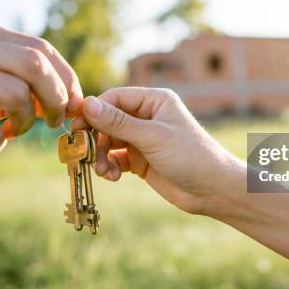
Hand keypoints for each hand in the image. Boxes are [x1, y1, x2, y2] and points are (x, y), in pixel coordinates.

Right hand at [71, 87, 238, 214]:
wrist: (213, 190)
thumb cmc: (191, 156)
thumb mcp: (152, 137)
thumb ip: (118, 122)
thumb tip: (87, 104)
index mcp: (155, 101)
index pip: (114, 98)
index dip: (93, 110)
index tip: (75, 125)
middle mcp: (147, 116)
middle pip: (108, 120)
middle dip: (95, 137)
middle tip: (82, 151)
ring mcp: (144, 139)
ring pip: (109, 141)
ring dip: (100, 154)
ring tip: (102, 170)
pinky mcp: (141, 160)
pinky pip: (115, 158)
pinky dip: (109, 166)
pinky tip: (112, 176)